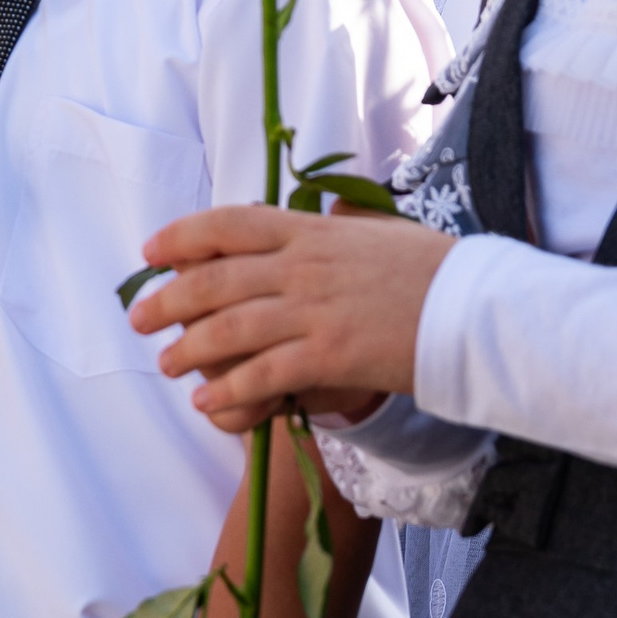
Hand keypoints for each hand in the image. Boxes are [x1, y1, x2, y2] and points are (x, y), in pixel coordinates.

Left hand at [129, 204, 451, 432]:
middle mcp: (304, 266)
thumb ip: (340, 228)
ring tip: (166, 365)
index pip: (231, 223)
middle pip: (215, 278)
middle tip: (138, 318)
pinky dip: (229, 390)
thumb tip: (322, 215)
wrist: (478, 307)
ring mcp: (315, 311)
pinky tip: (208, 403)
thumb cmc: (437, 270)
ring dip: (187, 349)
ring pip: (228, 328)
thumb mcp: (380, 231)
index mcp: (314, 230)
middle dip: (168, 300)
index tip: (151, 251)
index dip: (183, 236)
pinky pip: (264, 374)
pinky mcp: (330, 355)